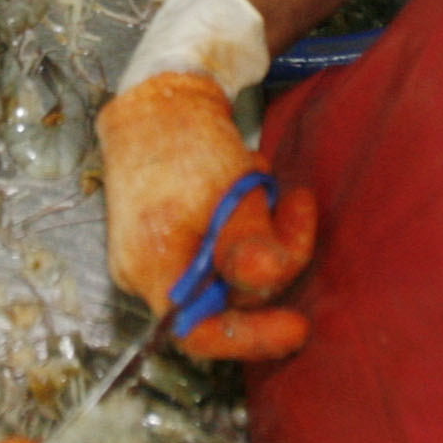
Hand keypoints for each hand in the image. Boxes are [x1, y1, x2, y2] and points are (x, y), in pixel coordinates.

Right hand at [96, 72, 316, 360]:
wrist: (154, 103)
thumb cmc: (187, 141)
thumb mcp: (229, 189)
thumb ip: (250, 244)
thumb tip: (267, 283)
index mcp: (151, 265)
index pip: (199, 333)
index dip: (252, 339)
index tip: (299, 326)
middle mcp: (144, 274)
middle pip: (222, 300)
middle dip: (271, 255)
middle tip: (297, 203)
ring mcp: (152, 260)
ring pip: (225, 274)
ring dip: (260, 231)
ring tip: (260, 179)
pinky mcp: (166, 244)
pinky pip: (215, 254)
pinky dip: (241, 227)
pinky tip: (244, 186)